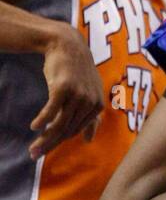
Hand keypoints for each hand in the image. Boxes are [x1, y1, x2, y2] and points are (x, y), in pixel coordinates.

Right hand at [30, 25, 104, 158]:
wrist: (67, 45)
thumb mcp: (89, 92)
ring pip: (59, 124)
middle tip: (33, 154)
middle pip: (67, 130)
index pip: (76, 130)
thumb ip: (91, 116)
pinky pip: (51, 111)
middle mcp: (90, 101)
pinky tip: (34, 127)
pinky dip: (42, 121)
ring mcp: (78, 94)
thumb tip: (89, 140)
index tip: (45, 148)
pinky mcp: (64, 88)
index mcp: (98, 105)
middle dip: (49, 144)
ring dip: (44, 139)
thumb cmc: (76, 71)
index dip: (59, 141)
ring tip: (32, 148)